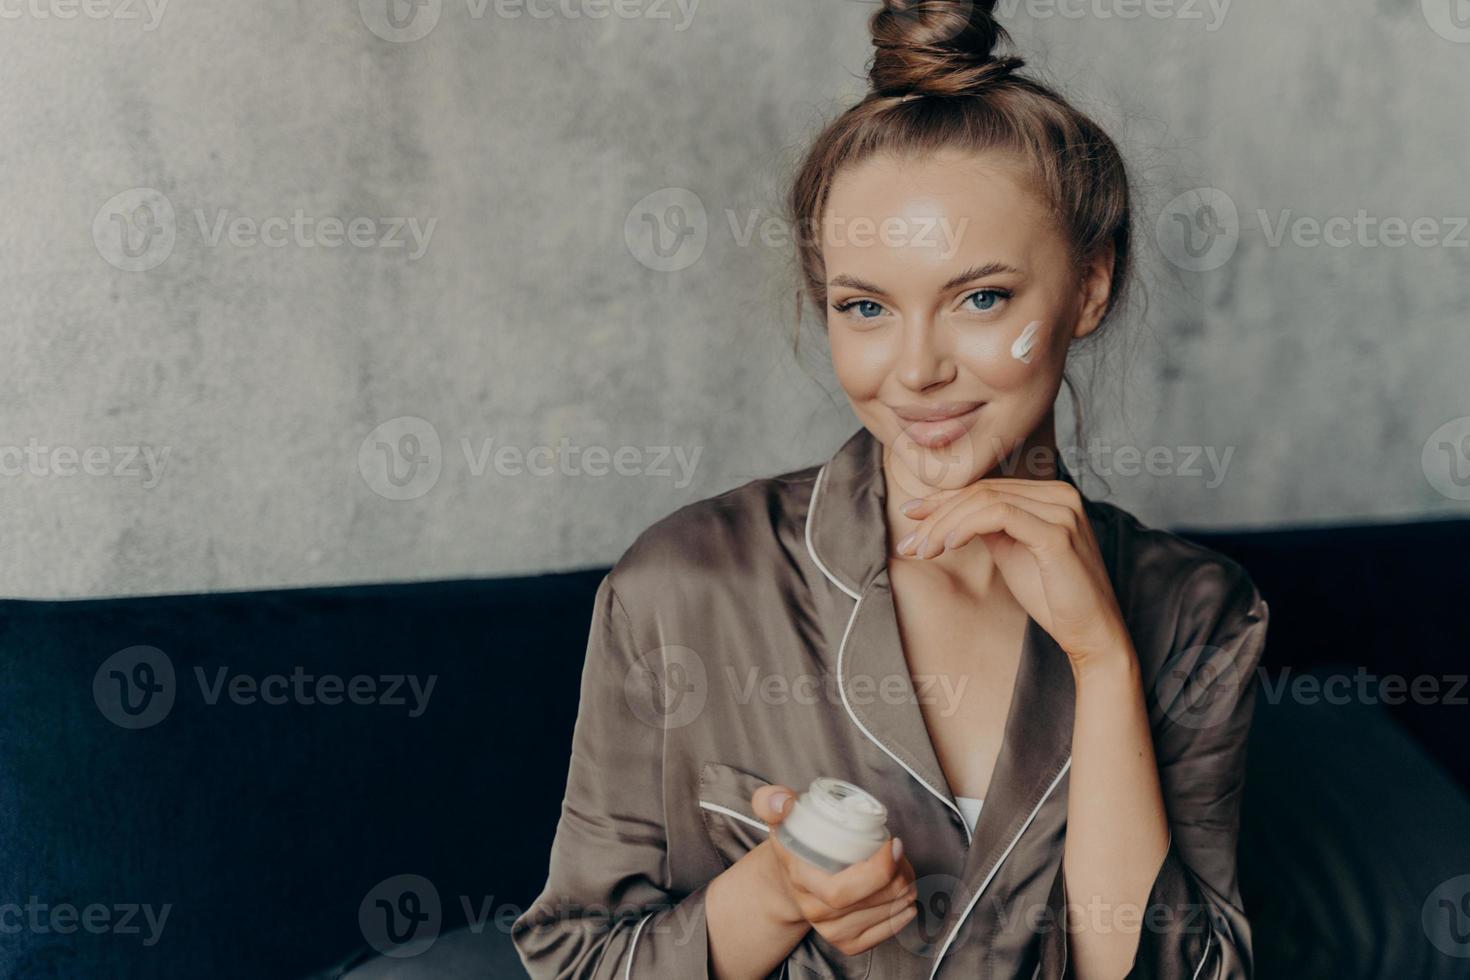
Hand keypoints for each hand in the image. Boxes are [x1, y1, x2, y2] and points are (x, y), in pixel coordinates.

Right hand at [749, 784, 917, 956]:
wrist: (788, 879)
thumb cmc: (794, 843)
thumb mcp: (778, 817)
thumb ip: (770, 801)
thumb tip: (782, 802)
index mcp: (800, 880)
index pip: (841, 890)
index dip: (877, 871)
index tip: (893, 843)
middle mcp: (813, 910)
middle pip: (868, 901)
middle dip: (898, 876)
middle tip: (902, 853)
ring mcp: (830, 930)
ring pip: (880, 916)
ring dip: (904, 891)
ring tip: (905, 869)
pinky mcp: (846, 943)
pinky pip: (881, 935)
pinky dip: (900, 917)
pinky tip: (906, 899)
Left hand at [895, 478, 1131, 668]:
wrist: (1091, 634)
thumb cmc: (1053, 598)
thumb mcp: (1012, 552)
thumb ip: (988, 526)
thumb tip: (948, 513)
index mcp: (1051, 495)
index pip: (986, 488)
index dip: (943, 500)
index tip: (911, 516)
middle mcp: (1060, 495)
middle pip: (981, 491)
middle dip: (936, 515)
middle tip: (909, 543)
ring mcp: (1062, 511)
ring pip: (985, 500)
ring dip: (944, 524)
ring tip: (921, 550)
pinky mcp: (1057, 534)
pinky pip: (999, 516)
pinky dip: (966, 526)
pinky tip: (948, 545)